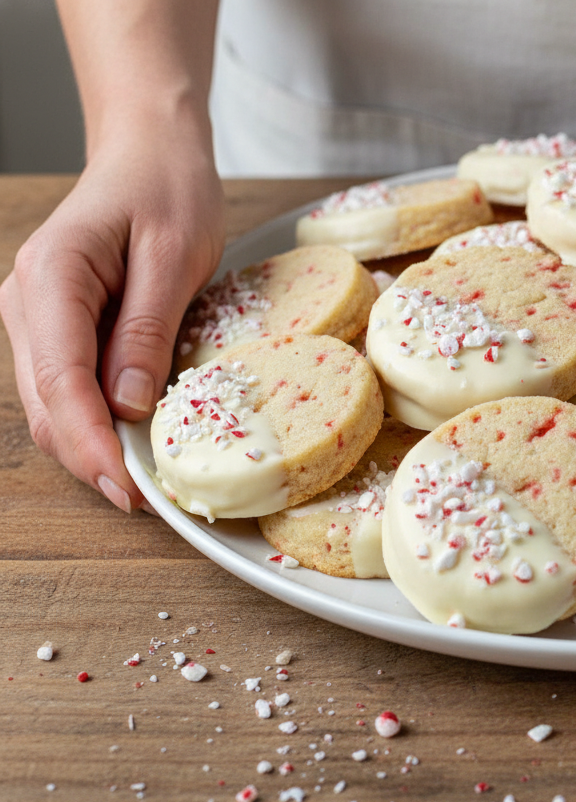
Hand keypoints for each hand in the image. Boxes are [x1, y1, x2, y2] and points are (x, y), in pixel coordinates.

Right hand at [0, 136, 223, 510]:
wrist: (152, 153)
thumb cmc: (169, 189)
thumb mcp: (174, 255)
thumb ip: (148, 329)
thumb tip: (128, 405)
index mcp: (52, 278)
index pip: (61, 381)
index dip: (92, 445)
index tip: (129, 489)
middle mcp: (28, 303)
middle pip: (49, 404)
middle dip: (94, 458)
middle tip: (151, 500)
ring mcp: (37, 317)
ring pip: (55, 404)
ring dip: (96, 445)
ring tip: (151, 479)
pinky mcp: (60, 328)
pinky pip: (72, 387)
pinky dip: (100, 420)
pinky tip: (139, 440)